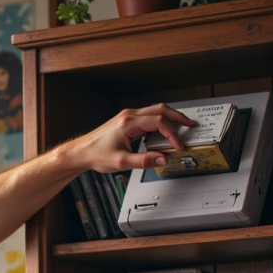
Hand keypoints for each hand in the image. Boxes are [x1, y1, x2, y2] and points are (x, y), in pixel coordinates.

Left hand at [71, 103, 195, 173]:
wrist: (81, 152)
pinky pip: (148, 116)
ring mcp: (128, 116)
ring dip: (170, 117)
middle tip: (190, 124)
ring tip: (182, 125)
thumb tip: (162, 159)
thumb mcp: (122, 162)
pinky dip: (160, 121)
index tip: (178, 145)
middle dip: (178, 117)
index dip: (172, 134)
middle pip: (160, 110)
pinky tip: (164, 130)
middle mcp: (129, 116)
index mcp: (129, 123)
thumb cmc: (96, 154)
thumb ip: (144, 161)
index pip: (159, 123)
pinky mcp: (126, 120)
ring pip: (155, 110)